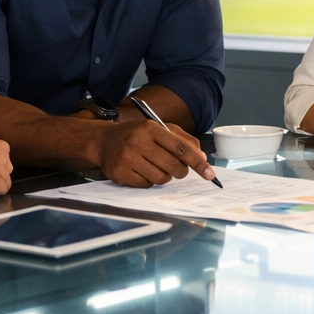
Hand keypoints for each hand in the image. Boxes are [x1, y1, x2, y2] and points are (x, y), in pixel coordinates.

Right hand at [95, 120, 214, 187]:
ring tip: (157, 168)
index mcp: (151, 128)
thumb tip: (201, 158)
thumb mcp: (160, 130)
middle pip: (173, 166)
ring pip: (160, 178)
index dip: (198, 162)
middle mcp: (138, 142)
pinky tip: (143, 171)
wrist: (104, 140)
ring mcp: (128, 158)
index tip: (209, 174)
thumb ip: (183, 141)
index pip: (181, 148)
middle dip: (181, 172)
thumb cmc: (137, 135)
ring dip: (164, 177)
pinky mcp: (120, 173)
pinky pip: (146, 185)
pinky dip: (149, 181)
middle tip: (178, 170)